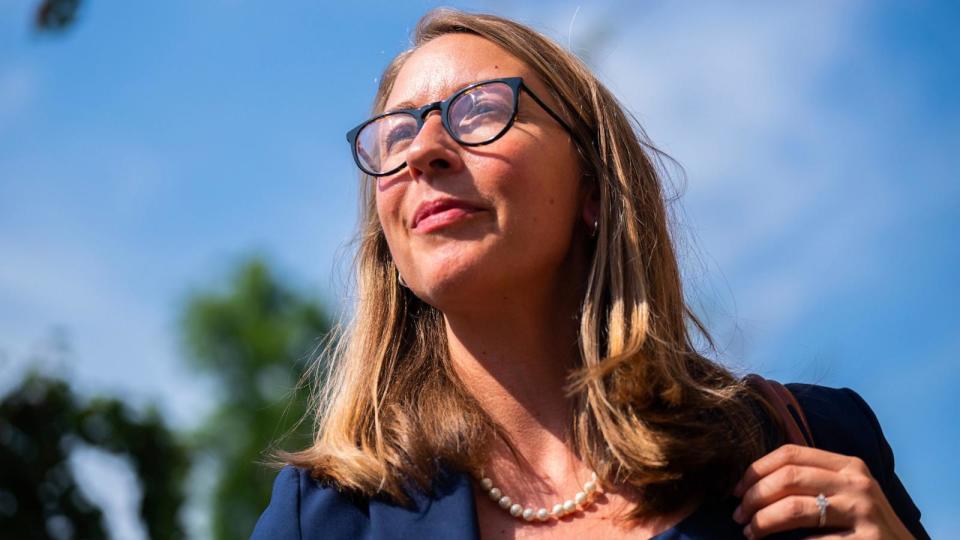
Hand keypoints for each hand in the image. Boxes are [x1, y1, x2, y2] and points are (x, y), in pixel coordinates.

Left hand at [731, 444, 913, 538]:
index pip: (790, 453)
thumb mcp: (844, 492)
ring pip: (795, 508)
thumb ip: (811, 480)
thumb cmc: (863, 525)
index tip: (736, 490)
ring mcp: (864, 512)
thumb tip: (753, 483)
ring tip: (750, 533)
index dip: (756, 470)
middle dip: (754, 497)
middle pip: (788, 478)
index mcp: (848, 465)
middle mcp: (857, 483)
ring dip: (762, 522)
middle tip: (739, 517)